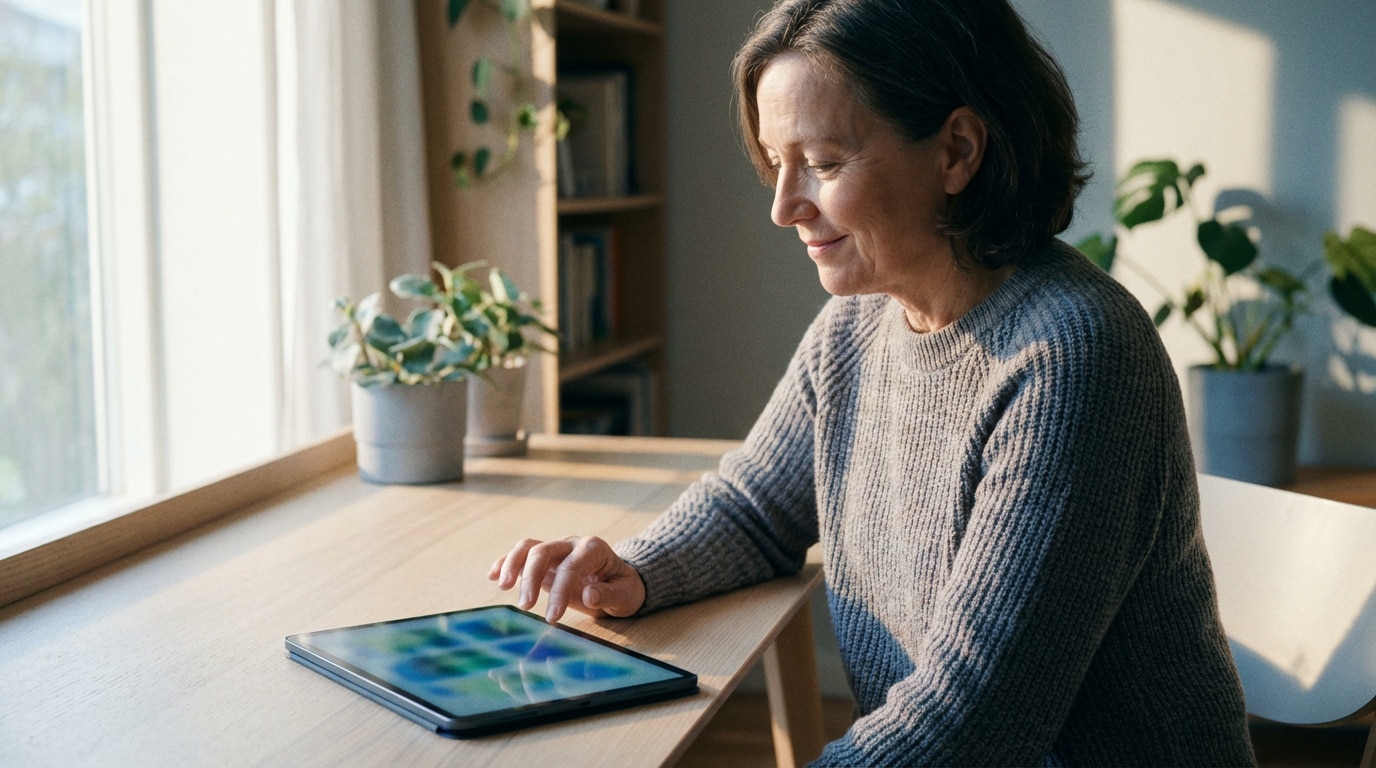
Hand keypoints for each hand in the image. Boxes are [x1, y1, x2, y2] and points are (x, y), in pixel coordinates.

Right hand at [488, 536, 645, 622]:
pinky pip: (522, 555)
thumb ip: (609, 594)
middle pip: (543, 551)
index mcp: (594, 549)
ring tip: (502, 586)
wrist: (620, 579)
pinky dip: (505, 562)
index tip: (552, 618)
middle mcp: (571, 544)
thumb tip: (589, 594)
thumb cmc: (624, 588)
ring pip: (528, 547)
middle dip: (530, 577)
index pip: (571, 566)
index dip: (560, 591)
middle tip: (524, 607)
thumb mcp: (626, 594)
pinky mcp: (545, 559)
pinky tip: (492, 576)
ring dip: (512, 564)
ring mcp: (556, 549)